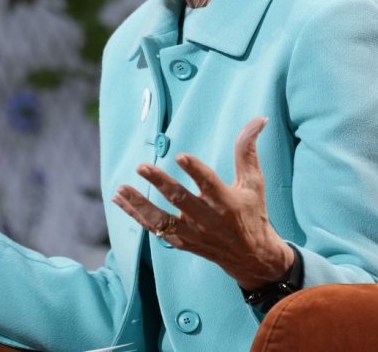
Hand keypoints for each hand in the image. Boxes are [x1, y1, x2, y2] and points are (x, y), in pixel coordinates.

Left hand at [112, 116, 292, 290]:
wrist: (251, 257)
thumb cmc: (252, 213)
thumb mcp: (254, 183)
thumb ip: (248, 151)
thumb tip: (259, 119)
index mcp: (227, 204)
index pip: (210, 184)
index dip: (196, 171)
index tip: (181, 156)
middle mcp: (208, 220)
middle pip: (181, 201)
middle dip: (160, 184)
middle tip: (141, 167)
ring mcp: (192, 233)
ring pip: (162, 220)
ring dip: (140, 204)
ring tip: (121, 188)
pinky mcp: (181, 242)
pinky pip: (154, 229)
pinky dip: (135, 215)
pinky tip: (119, 199)